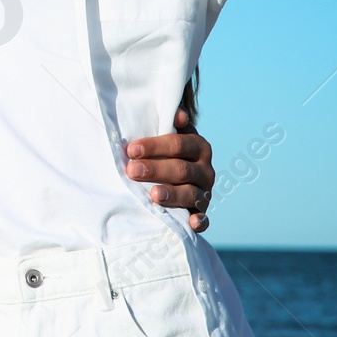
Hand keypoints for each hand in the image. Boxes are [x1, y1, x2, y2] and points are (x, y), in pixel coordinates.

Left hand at [124, 107, 214, 232]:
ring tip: (153, 195)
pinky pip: (204, 218)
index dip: (154, 146)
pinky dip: (199, 221)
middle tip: (132, 171)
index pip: (177, 144)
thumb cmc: (165, 154)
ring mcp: (205, 192)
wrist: (176, 179)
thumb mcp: (168, 137)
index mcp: (198, 146)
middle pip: (181, 169)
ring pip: (191, 193)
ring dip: (172, 194)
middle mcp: (206, 169)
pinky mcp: (202, 213)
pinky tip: (191, 223)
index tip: (131, 150)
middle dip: (155, 169)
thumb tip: (177, 113)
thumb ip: (168, 125)